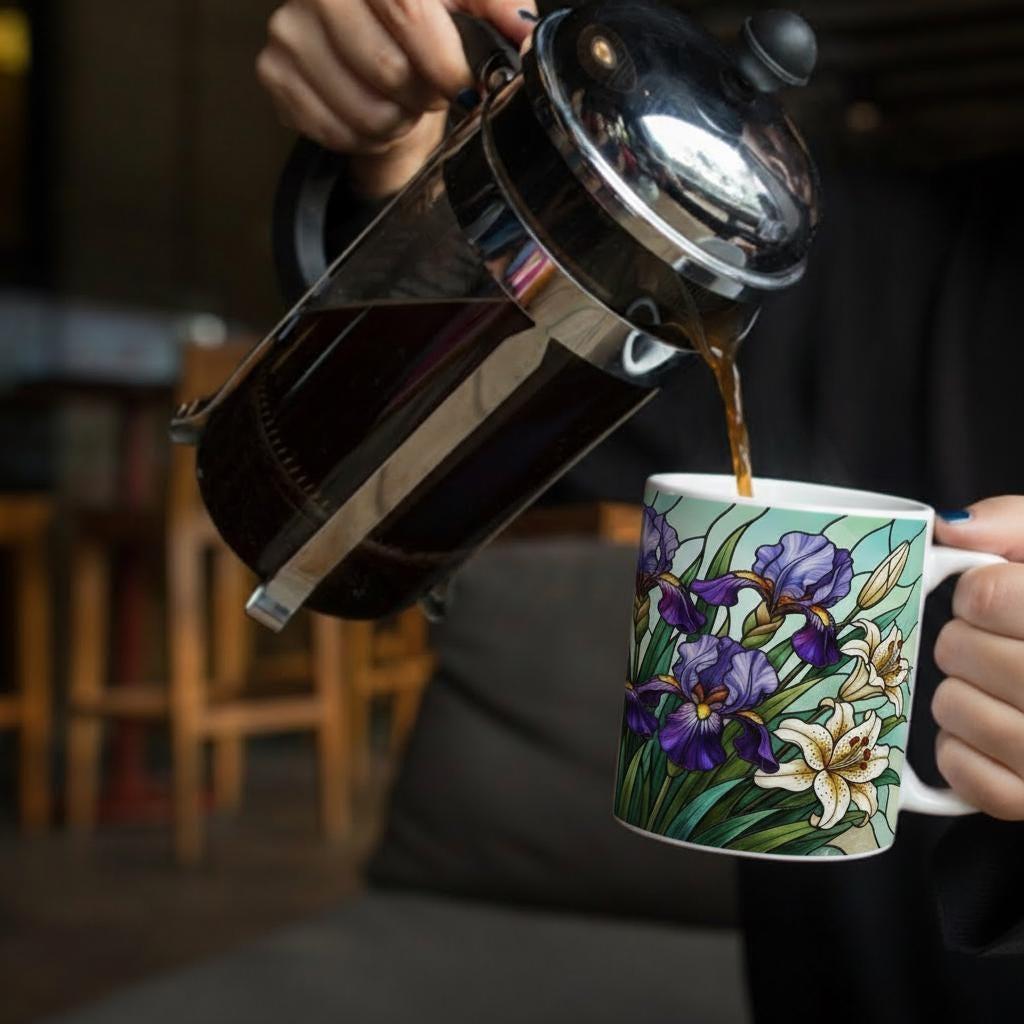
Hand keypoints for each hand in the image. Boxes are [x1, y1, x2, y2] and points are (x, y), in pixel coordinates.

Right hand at [257, 0, 535, 196]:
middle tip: (430, 89)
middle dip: (423, 94)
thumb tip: (525, 34)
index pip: (408, 9)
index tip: (462, 84)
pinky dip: (365, 137)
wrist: (375, 50)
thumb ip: (498, 8)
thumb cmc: (423, 26)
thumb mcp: (466, 4)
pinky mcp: (274, 73)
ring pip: (364, 111)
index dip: (443, 60)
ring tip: (402, 102)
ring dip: (397, 121)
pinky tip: (372, 112)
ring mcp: (289, 29)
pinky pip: (335, 132)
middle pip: (388, 69)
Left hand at [932, 496, 1023, 819]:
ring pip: (951, 706)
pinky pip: (961, 771)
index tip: (995, 597)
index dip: (979, 591)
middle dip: (964, 638)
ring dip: (959, 691)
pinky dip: (960, 750)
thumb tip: (950, 528)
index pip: (988, 595)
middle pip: (958, 649)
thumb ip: (1012, 523)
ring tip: (999, 687)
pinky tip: (993, 732)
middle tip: (998, 643)